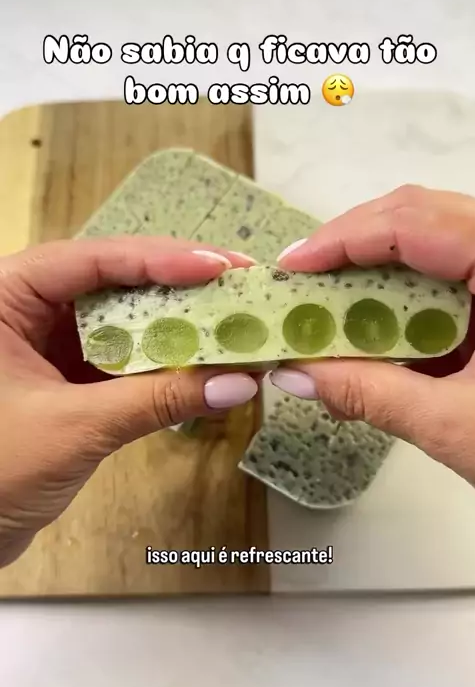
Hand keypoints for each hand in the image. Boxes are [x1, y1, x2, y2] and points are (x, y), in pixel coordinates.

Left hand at [0, 236, 258, 566]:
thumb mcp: (76, 427)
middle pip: (111, 280)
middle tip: (240, 285)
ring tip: (233, 318)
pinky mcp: (62, 373)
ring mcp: (45, 340)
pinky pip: (118, 353)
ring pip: (119, 316)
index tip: (217, 266)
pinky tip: (201, 359)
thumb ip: (156, 400)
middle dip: (176, 286)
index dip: (157, 259)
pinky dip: (158, 358)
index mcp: (5, 296)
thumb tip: (238, 384)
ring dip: (173, 322)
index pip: (90, 259)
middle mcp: (24, 306)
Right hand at [272, 185, 474, 490]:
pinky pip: (456, 272)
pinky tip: (381, 329)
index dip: (345, 237)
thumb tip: (299, 373)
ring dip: (380, 271)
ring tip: (332, 305)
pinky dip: (410, 296)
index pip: (418, 222)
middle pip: (424, 216)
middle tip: (304, 280)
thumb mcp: (458, 426)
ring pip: (438, 241)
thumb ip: (371, 395)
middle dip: (355, 247)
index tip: (295, 265)